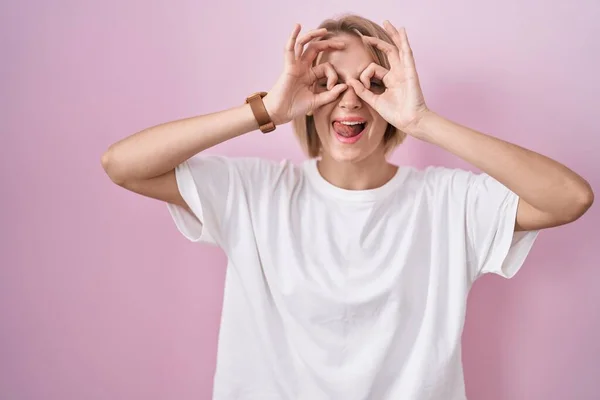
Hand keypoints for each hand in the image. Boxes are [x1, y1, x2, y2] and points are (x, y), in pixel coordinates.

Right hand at [263, 24, 348, 125]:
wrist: (280, 113)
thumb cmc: (295, 107)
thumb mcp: (317, 101)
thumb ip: (331, 94)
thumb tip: (346, 86)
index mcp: (310, 75)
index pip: (326, 67)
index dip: (333, 75)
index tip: (333, 87)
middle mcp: (303, 67)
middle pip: (316, 49)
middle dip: (329, 44)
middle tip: (343, 43)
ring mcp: (295, 65)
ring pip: (304, 45)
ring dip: (313, 35)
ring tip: (324, 31)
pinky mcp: (288, 67)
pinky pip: (290, 49)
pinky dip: (292, 37)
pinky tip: (297, 27)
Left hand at [346, 21, 429, 135]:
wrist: (409, 121)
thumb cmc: (396, 114)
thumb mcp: (374, 101)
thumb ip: (363, 91)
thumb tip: (350, 80)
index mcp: (390, 80)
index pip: (373, 69)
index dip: (364, 76)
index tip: (361, 85)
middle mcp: (398, 73)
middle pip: (388, 51)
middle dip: (378, 42)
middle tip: (365, 35)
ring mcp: (404, 70)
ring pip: (397, 48)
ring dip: (392, 35)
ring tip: (387, 22)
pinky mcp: (410, 71)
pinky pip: (406, 53)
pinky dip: (404, 41)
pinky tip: (402, 31)